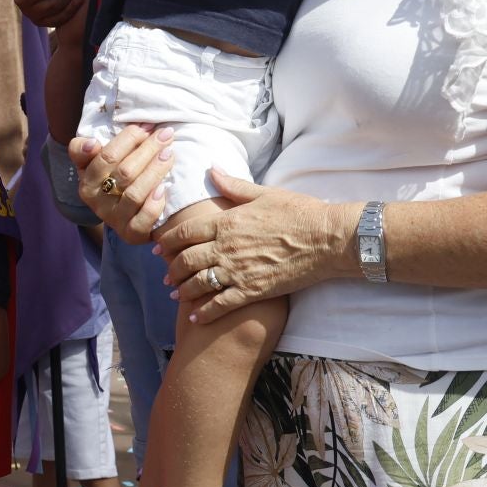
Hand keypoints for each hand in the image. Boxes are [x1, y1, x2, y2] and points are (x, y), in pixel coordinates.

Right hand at [67, 124, 175, 241]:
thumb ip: (82, 149)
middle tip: (166, 134)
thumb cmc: (110, 178)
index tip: (147, 125)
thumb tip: (92, 144)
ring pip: (135, 193)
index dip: (129, 138)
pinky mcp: (131, 234)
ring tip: (169, 153)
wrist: (122, 213)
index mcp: (86, 181)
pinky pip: (143, 220)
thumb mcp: (91, 162)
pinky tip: (164, 189)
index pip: (107, 156)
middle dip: (148, 149)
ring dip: (155, 171)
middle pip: (125, 172)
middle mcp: (96, 202)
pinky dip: (154, 203)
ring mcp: (114, 219)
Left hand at [155, 170, 352, 323]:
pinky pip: (221, 304)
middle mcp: (227, 247)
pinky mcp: (253, 291)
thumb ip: (233, 186)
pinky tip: (194, 317)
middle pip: (186, 260)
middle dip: (171, 268)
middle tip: (164, 275)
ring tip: (175, 294)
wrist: (329, 239)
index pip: (185, 232)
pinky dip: (204, 312)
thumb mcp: (265, 193)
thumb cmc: (300, 212)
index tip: (158, 247)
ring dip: (183, 290)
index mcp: (227, 221)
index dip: (167, 241)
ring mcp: (239, 270)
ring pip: (199, 283)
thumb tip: (211, 169)